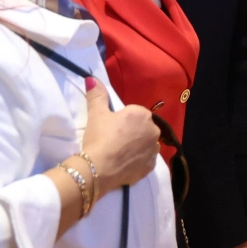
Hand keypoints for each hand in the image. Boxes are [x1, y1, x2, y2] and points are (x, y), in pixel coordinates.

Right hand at [81, 78, 160, 197]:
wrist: (98, 169)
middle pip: (142, 129)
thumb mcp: (96, 114)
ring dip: (137, 147)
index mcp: (142, 114)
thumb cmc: (99, 138)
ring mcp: (154, 150)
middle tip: (113, 141)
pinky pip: (146, 160)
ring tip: (119, 154)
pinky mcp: (151, 166)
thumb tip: (92, 78)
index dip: (122, 122)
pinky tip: (124, 164)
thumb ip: (97, 95)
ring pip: (146, 144)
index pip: (134, 114)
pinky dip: (138, 161)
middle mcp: (154, 130)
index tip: (111, 129)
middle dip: (132, 133)